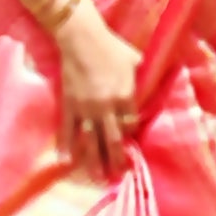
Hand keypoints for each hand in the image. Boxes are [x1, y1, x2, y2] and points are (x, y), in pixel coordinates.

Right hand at [54, 0, 142, 179]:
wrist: (80, 38)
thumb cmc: (111, 46)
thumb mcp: (134, 60)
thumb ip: (141, 77)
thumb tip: (150, 84)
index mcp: (125, 96)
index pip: (130, 124)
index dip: (131, 135)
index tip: (130, 143)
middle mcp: (106, 107)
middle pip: (113, 140)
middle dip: (116, 160)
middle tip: (119, 175)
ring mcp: (85, 108)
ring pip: (91, 141)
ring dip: (94, 161)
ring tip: (97, 177)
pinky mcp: (69, 105)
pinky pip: (67, 130)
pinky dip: (66, 146)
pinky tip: (65, 161)